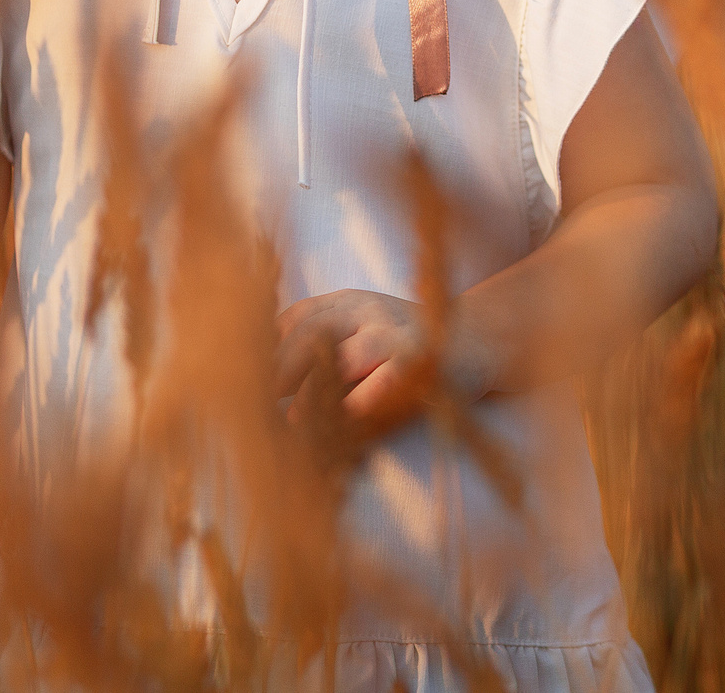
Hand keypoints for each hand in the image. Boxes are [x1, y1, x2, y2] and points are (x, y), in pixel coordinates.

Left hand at [273, 289, 499, 446]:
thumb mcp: (361, 335)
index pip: (292, 320)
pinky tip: (346, 418)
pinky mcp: (426, 357)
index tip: (240, 385)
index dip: (263, 352)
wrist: (483, 339)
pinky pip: (389, 377)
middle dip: (280, 373)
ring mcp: (397, 331)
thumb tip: (262, 386)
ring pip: (347, 355)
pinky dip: (366, 398)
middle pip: (310, 334)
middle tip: (254, 409)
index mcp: (344, 302)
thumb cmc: (409, 347)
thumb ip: (318, 351)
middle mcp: (367, 309)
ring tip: (292, 422)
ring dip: (316, 392)